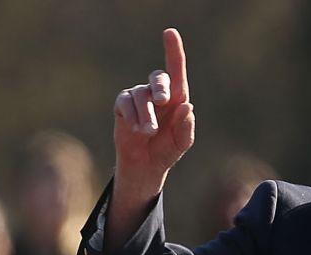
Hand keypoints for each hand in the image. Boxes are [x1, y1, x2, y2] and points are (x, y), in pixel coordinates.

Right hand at [111, 28, 194, 208]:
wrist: (145, 166)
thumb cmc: (166, 150)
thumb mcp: (181, 142)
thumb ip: (186, 126)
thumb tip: (187, 106)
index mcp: (175, 98)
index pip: (176, 71)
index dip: (174, 51)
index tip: (170, 33)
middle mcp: (157, 94)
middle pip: (158, 78)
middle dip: (160, 87)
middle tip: (163, 101)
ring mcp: (139, 98)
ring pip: (141, 95)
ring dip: (146, 115)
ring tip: (148, 132)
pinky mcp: (123, 106)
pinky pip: (125, 103)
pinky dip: (132, 116)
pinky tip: (137, 130)